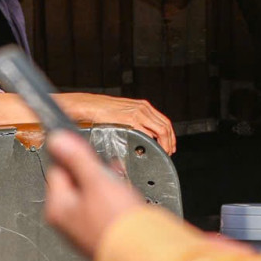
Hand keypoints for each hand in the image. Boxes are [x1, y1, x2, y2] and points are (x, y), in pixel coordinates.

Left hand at [43, 131, 151, 260]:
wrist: (140, 254)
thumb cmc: (117, 222)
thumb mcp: (96, 180)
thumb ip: (76, 157)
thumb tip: (57, 140)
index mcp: (57, 208)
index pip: (57, 170)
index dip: (75, 158)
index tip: (91, 154)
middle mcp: (66, 222)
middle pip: (75, 184)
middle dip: (94, 174)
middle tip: (109, 172)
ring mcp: (82, 230)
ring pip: (90, 197)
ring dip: (105, 187)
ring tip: (120, 186)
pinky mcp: (99, 236)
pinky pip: (102, 211)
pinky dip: (112, 202)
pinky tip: (124, 201)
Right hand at [57, 92, 177, 153]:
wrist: (89, 106)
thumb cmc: (102, 111)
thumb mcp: (123, 113)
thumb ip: (135, 122)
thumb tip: (144, 136)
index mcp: (142, 106)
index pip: (164, 121)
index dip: (170, 135)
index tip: (170, 145)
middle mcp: (143, 108)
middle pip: (166, 126)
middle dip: (170, 142)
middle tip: (168, 152)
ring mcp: (138, 113)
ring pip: (161, 131)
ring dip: (165, 144)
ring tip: (162, 153)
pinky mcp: (131, 120)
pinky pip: (148, 134)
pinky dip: (153, 144)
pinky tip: (151, 150)